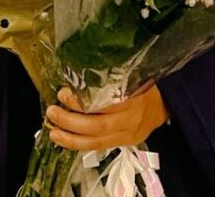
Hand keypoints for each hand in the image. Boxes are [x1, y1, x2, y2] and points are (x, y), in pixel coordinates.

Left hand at [44, 85, 168, 150]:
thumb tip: (74, 68)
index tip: (63, 93)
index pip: (104, 103)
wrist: (162, 105)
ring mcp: (127, 134)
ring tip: (53, 132)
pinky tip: (65, 139)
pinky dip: (80, 144)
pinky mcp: (124, 143)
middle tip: (52, 112)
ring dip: (71, 139)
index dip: (81, 102)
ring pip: (97, 142)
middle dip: (71, 121)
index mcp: (131, 96)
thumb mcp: (128, 73)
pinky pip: (100, 147)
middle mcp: (129, 118)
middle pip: (98, 126)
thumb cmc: (140, 84)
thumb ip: (107, 75)